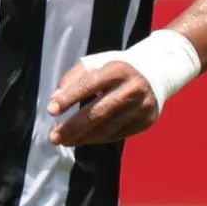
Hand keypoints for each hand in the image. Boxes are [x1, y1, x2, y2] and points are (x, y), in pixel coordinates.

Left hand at [45, 59, 162, 146]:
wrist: (155, 74)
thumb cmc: (116, 70)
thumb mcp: (96, 64)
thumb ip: (74, 78)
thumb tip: (55, 99)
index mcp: (119, 69)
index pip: (89, 84)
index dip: (69, 98)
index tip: (51, 111)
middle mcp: (133, 89)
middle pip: (98, 112)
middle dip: (73, 127)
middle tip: (53, 137)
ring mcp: (142, 108)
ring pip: (107, 129)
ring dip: (82, 138)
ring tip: (64, 141)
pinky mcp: (145, 122)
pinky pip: (116, 135)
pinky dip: (96, 139)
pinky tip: (82, 139)